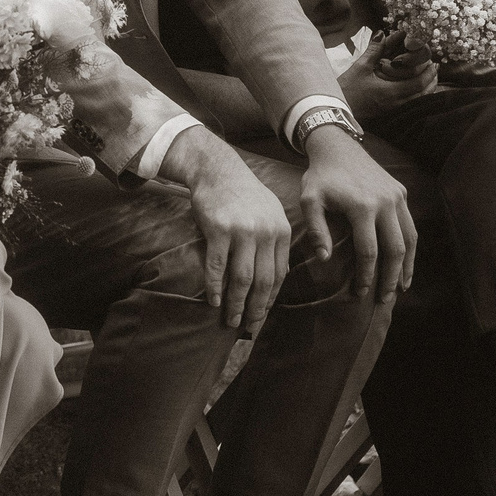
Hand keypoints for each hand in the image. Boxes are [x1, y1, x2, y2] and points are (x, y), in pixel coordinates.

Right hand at [168, 129, 294, 334]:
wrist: (218, 169)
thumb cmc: (243, 195)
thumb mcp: (270, 213)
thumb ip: (275, 242)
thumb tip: (275, 277)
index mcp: (281, 231)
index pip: (279, 274)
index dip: (270, 299)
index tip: (262, 314)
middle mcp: (265, 233)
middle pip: (263, 281)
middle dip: (256, 309)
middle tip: (249, 326)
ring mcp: (242, 231)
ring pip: (241, 278)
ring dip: (236, 304)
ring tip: (231, 320)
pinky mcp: (219, 230)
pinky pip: (217, 266)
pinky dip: (215, 287)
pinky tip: (214, 301)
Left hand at [296, 125, 416, 312]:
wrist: (338, 147)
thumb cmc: (320, 177)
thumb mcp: (310, 200)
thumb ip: (316, 229)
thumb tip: (325, 260)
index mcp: (362, 206)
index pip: (369, 251)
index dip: (367, 276)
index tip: (361, 293)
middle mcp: (385, 202)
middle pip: (395, 249)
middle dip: (390, 277)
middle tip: (384, 299)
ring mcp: (397, 197)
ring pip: (409, 239)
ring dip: (406, 266)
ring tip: (400, 287)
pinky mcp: (401, 193)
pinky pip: (410, 226)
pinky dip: (410, 248)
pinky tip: (405, 263)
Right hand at [336, 30, 437, 125]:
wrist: (335, 108)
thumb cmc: (347, 88)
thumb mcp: (360, 66)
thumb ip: (374, 50)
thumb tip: (383, 33)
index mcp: (391, 92)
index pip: (419, 83)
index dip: (428, 72)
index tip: (432, 60)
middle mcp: (396, 103)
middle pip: (424, 93)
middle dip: (432, 79)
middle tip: (435, 67)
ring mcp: (394, 110)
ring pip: (419, 100)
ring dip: (428, 88)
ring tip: (430, 75)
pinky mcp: (390, 112)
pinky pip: (412, 104)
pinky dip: (419, 95)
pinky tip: (418, 87)